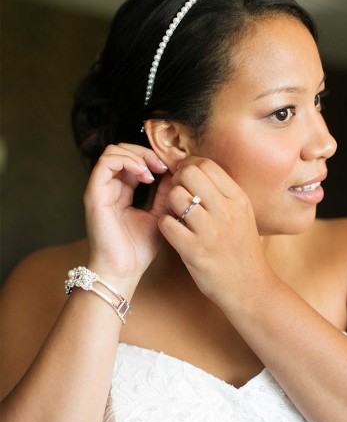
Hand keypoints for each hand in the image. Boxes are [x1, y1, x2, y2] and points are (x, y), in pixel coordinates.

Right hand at [84, 143, 170, 286]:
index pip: (134, 161)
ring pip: (113, 151)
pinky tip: (145, 176)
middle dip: (146, 152)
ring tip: (154, 170)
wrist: (123, 271)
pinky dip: (127, 161)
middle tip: (164, 165)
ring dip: (137, 155)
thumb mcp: (160, 215)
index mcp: (123, 192)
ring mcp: (100, 189)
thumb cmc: (139, 250)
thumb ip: (166, 195)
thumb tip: (177, 174)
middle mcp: (110, 188)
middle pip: (122, 151)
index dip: (153, 158)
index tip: (172, 168)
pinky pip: (106, 163)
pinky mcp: (94, 194)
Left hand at [157, 157, 267, 306]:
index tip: (185, 177)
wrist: (250, 286)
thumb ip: (223, 194)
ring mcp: (210, 231)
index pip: (207, 164)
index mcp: (239, 199)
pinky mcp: (195, 250)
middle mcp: (226, 211)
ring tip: (177, 215)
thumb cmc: (242, 249)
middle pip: (189, 174)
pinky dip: (165, 225)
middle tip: (178, 193)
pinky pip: (166, 223)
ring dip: (169, 203)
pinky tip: (174, 231)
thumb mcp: (243, 215)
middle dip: (177, 179)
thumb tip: (196, 170)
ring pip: (175, 196)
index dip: (189, 165)